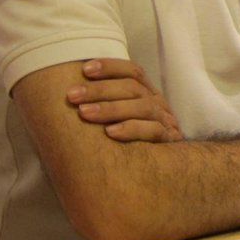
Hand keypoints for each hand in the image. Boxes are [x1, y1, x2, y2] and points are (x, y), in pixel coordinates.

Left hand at [66, 58, 182, 142]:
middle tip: (72, 95)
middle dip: (100, 89)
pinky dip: (131, 129)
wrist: (164, 172)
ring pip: (142, 106)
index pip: (132, 71)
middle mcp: (157, 103)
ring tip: (84, 113)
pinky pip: (152, 131)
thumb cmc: (132, 142)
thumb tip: (71, 93)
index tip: (84, 69)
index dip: (110, 66)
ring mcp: (165, 121)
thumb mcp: (122, 119)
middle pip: (132, 87)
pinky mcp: (168, 141)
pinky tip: (110, 133)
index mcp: (147, 93)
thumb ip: (107, 105)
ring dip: (111, 108)